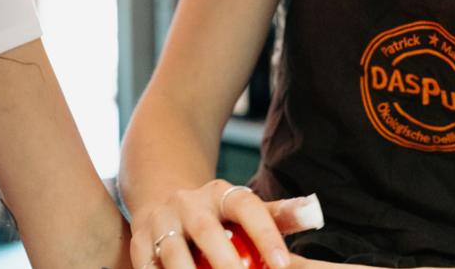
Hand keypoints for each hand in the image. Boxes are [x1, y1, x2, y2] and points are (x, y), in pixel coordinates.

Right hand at [130, 179, 323, 268]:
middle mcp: (189, 203)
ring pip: (171, 251)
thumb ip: (279, 214)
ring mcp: (161, 221)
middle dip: (223, 261)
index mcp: (221, 193)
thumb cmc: (216, 215)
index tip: (282, 265)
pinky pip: (145, 264)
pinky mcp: (139, 241)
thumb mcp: (245, 208)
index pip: (247, 207)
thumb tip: (315, 214)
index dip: (266, 234)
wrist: (162, 200)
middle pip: (205, 229)